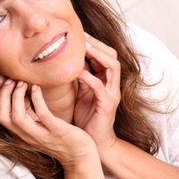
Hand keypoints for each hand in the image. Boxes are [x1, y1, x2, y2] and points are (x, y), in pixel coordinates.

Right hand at [0, 75, 96, 168]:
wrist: (80, 156)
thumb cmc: (60, 137)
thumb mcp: (39, 125)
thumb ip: (29, 112)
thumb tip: (20, 89)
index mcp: (21, 134)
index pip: (0, 116)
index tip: (2, 79)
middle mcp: (27, 136)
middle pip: (2, 117)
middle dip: (2, 95)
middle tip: (11, 79)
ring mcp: (41, 135)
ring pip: (17, 117)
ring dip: (16, 97)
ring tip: (22, 82)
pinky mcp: (57, 131)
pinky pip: (42, 114)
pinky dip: (36, 99)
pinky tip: (36, 87)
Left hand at [73, 33, 120, 153]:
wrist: (95, 143)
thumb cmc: (87, 118)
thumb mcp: (81, 93)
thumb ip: (78, 78)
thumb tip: (65, 62)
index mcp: (106, 81)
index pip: (106, 55)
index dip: (95, 44)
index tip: (79, 36)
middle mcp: (112, 85)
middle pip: (112, 56)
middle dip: (98, 45)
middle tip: (82, 37)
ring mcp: (112, 94)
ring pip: (112, 67)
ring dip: (97, 55)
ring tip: (83, 48)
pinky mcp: (107, 105)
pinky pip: (100, 87)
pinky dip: (90, 77)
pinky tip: (78, 72)